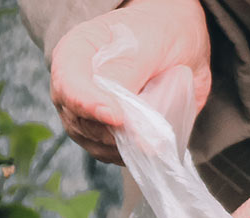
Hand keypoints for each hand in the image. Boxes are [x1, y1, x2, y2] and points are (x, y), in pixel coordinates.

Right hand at [50, 0, 211, 163]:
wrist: (181, 42)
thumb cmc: (161, 30)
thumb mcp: (147, 44)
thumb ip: (127, 74)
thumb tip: (119, 121)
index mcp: (75, 53)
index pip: (68, 86)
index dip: (89, 105)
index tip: (117, 117)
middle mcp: (75, 85)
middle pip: (78, 120)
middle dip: (111, 131)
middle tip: (146, 133)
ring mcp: (88, 112)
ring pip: (92, 141)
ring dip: (122, 146)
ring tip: (151, 135)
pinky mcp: (105, 131)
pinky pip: (109, 152)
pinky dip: (129, 154)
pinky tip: (148, 143)